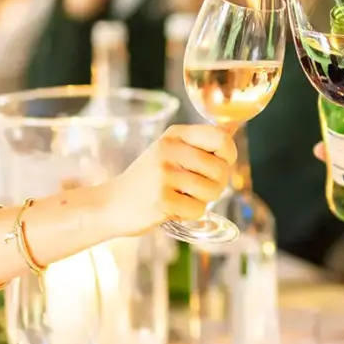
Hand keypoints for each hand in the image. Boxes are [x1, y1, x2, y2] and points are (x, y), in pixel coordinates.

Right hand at [105, 124, 235, 234]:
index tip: (221, 164)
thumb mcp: (170, 152)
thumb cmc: (147, 179)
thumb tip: (231, 129)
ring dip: (204, 201)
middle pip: (220, 169)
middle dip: (217, 185)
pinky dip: (190, 214)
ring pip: (213, 191)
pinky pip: (198, 210)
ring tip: (183, 198)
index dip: (229, 155)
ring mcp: (164, 175)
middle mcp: (169, 150)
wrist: (111, 204)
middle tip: (198, 189)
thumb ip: (200, 143)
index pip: (221, 138)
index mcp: (174, 135)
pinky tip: (173, 209)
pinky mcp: (162, 200)